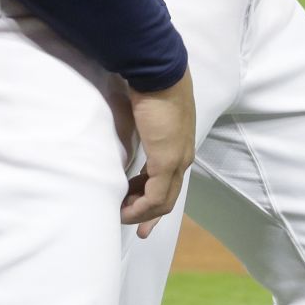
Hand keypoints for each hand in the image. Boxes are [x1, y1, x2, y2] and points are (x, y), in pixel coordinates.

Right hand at [122, 71, 194, 237]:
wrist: (158, 74)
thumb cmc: (148, 88)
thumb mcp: (143, 117)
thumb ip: (139, 133)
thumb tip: (124, 143)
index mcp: (179, 145)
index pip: (170, 181)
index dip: (154, 200)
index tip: (137, 212)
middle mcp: (183, 155)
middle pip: (169, 196)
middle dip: (150, 215)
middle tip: (138, 230)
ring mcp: (178, 160)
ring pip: (164, 200)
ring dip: (141, 212)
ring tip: (121, 216)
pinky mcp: (167, 160)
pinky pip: (157, 196)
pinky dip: (141, 208)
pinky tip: (126, 210)